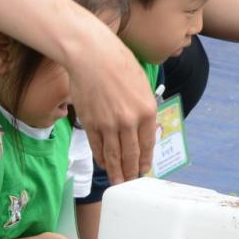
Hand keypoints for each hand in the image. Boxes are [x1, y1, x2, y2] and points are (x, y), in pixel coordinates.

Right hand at [67, 26, 156, 184]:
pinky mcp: (90, 124)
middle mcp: (129, 121)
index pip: (147, 144)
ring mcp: (108, 124)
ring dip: (116, 172)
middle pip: (130, 154)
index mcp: (147, 111)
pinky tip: (104, 164)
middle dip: (131, 172)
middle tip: (130, 183)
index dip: (144, 161)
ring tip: (117, 182)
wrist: (91, 55)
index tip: (143, 171)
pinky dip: (101, 158)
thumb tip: (140, 130)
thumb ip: (142, 109)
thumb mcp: (141, 85)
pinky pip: (97, 147)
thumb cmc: (118, 63)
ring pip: (113, 155)